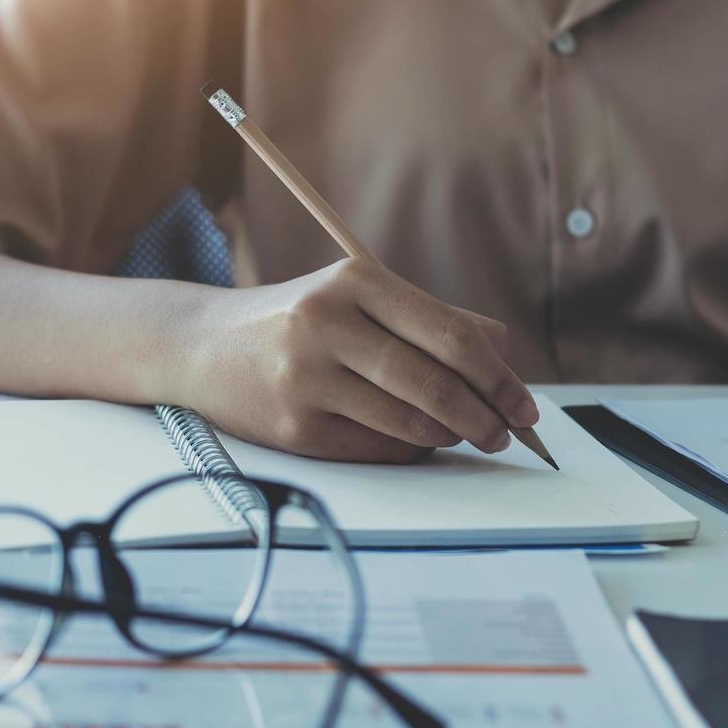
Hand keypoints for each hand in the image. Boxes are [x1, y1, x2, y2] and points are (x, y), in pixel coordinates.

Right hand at [178, 257, 539, 462]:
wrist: (204, 346)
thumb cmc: (298, 321)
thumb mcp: (359, 299)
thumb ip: (431, 319)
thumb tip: (502, 351)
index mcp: (355, 280)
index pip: (451, 334)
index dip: (498, 376)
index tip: (523, 403)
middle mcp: (327, 323)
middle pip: (435, 383)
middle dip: (485, 416)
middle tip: (505, 432)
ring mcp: (306, 376)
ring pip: (410, 422)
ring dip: (450, 435)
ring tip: (462, 434)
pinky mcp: (293, 426)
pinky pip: (376, 447)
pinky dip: (409, 448)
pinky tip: (415, 439)